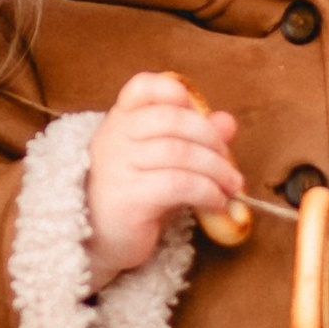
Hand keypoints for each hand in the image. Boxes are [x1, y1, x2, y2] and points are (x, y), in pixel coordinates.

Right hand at [84, 69, 244, 294]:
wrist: (98, 240)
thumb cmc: (135, 195)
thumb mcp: (165, 162)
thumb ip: (195, 138)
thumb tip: (227, 122)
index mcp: (120, 120)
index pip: (143, 87)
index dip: (174, 91)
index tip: (198, 113)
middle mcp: (115, 137)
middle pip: (172, 118)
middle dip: (210, 138)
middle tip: (228, 162)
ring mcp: (118, 166)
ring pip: (180, 152)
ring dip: (216, 169)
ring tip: (231, 186)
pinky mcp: (129, 197)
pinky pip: (178, 184)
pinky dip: (207, 191)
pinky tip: (216, 202)